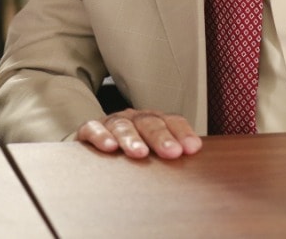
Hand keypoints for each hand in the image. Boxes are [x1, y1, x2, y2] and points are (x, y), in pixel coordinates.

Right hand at [76, 108, 202, 159]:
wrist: (93, 149)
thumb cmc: (129, 155)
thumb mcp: (153, 154)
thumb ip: (170, 157)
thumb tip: (196, 167)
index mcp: (154, 122)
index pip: (172, 121)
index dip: (182, 133)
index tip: (192, 149)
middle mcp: (134, 118)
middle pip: (149, 122)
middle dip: (161, 137)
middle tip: (171, 152)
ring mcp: (111, 122)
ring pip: (123, 125)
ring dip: (132, 138)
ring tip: (140, 153)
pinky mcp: (89, 130)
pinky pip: (93, 128)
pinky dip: (101, 136)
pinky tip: (109, 147)